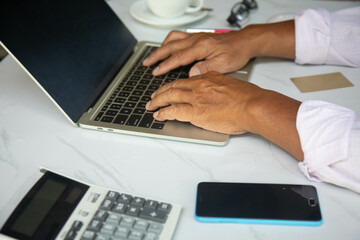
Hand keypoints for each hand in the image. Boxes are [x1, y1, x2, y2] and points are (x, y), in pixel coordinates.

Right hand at [142, 30, 254, 76]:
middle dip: (157, 55)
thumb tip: (191, 74)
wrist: (244, 41)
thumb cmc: (236, 52)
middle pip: (171, 46)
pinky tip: (167, 47)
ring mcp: (196, 37)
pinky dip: (169, 42)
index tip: (156, 71)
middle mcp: (196, 40)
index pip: (179, 57)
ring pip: (173, 39)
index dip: (166, 65)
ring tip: (153, 56)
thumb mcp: (224, 64)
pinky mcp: (197, 37)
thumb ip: (206, 68)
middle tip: (146, 63)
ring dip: (161, 47)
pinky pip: (178, 36)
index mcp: (201, 47)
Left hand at [146, 71, 302, 159]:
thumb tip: (205, 78)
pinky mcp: (196, 112)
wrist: (252, 105)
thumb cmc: (246, 97)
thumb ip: (214, 80)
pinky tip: (158, 116)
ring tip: (150, 106)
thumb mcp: (228, 81)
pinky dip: (163, 113)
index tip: (166, 90)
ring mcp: (196, 99)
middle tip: (152, 98)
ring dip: (157, 101)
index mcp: (206, 78)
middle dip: (159, 93)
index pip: (182, 81)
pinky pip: (173, 111)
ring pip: (170, 97)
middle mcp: (198, 86)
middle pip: (172, 87)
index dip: (171, 86)